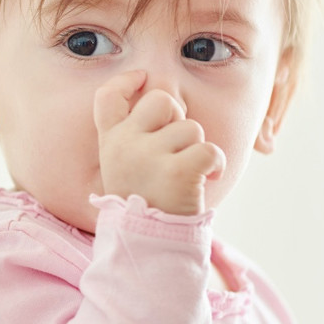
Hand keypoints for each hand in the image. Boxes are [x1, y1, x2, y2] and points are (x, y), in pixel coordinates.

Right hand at [92, 71, 225, 215]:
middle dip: (177, 117)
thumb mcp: (123, 167)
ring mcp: (148, 157)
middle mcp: (124, 145)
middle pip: (160, 100)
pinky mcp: (177, 172)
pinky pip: (209, 149)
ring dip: (197, 148)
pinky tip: (209, 177)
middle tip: (176, 147)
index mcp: (110, 142)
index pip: (107, 96)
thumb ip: (133, 135)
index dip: (126, 80)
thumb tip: (159, 95)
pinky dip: (216, 163)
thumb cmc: (145, 203)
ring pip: (190, 128)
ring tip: (187, 175)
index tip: (142, 78)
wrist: (149, 246)